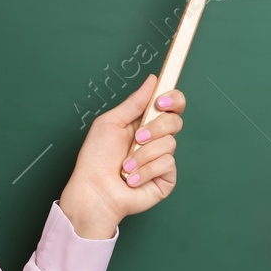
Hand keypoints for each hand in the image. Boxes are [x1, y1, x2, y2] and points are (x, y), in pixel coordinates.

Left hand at [58, 73, 186, 237]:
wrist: (94, 190)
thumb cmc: (96, 158)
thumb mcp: (111, 122)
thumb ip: (134, 102)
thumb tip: (152, 80)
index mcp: (144, 123)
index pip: (171, 106)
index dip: (173, 100)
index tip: (161, 102)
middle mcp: (155, 140)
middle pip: (175, 121)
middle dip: (156, 128)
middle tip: (138, 138)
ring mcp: (162, 159)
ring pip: (170, 144)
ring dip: (143, 155)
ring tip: (125, 166)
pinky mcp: (166, 178)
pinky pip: (167, 164)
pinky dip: (146, 170)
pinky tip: (132, 179)